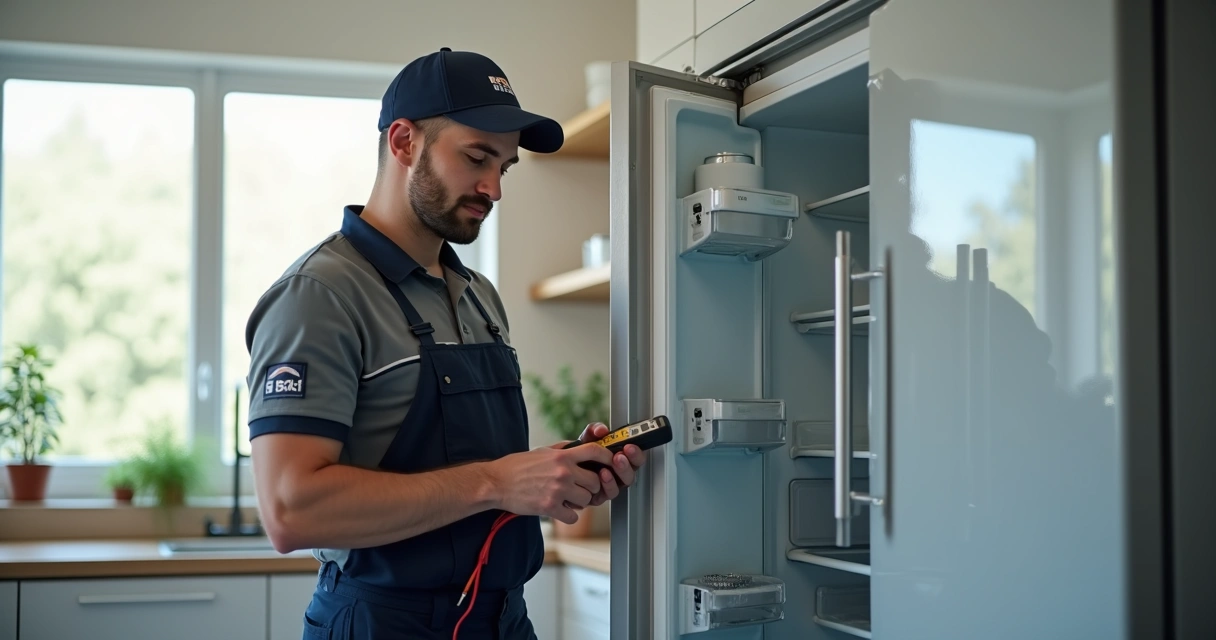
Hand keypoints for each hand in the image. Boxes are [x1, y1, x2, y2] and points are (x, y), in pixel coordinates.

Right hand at [489, 442, 615, 523]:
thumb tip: (582, 448)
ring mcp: (558, 490)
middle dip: (591, 486)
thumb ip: (564, 450)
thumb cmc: (518, 466)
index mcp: (562, 455)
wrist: (497, 482)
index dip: (607, 457)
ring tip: (567, 498)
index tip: (609, 463)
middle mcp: (563, 472)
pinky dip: (569, 515)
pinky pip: (573, 516)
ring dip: (580, 501)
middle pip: (595, 481)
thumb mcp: (543, 451)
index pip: (595, 451)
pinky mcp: (550, 507)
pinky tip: (559, 509)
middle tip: (581, 487)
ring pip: (586, 499)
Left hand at [562, 422, 648, 506]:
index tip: (629, 446)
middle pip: (632, 472)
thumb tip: (602, 430)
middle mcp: (618, 474)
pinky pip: (609, 493)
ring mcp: (610, 485)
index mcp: (619, 459)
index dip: (636, 453)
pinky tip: (603, 474)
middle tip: (620, 455)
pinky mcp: (600, 496)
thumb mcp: (586, 439)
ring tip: (613, 463)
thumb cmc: (577, 454)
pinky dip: (608, 483)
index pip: (635, 457)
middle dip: (628, 463)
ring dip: (620, 472)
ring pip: (623, 484)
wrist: (560, 469)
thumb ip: (594, 431)